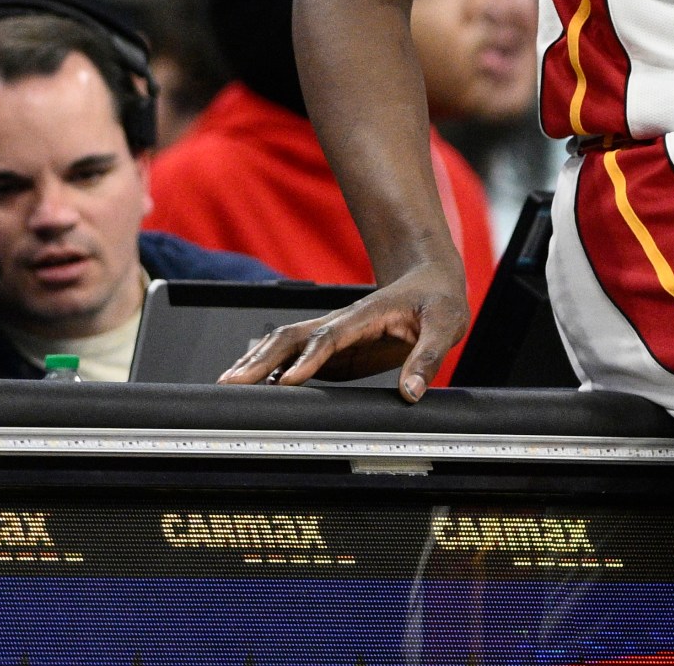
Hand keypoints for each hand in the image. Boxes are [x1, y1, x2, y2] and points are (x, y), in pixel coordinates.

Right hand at [218, 257, 468, 401]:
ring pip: (286, 344)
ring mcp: (334, 336)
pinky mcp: (335, 350)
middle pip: (292, 337)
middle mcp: (342, 323)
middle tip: (232, 383)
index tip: (290, 380)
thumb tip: (412, 392)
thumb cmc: (438, 299)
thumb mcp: (445, 325)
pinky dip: (272, 371)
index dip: (310, 358)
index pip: (332, 336)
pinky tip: (255, 388)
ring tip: (228, 384)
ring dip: (258, 362)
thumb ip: (428, 357)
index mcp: (367, 314)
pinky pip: (296, 358)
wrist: (431, 281)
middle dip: (262, 359)